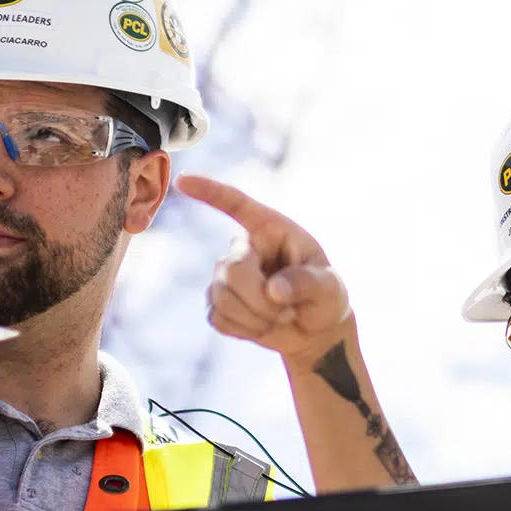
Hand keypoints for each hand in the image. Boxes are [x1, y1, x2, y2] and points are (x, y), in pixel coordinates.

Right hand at [179, 175, 353, 362]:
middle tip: (287, 312)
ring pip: (221, 296)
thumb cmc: (325, 297)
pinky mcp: (218, 303)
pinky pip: (217, 317)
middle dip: (259, 300)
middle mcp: (244, 248)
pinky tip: (263, 327)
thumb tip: (273, 290)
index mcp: (271, 229)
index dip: (209, 191)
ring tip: (281, 319)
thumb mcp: (329, 287)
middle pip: (231, 270)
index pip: (236, 204)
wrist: (314, 329)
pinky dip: (244, 329)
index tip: (181, 180)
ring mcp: (226, 276)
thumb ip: (307, 283)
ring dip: (256, 318)